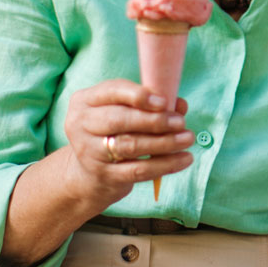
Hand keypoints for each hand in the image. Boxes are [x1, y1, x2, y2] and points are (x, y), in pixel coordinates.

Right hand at [63, 79, 193, 205]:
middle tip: (180, 122)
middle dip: (154, 120)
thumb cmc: (112, 132)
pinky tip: (184, 159)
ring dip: (164, 142)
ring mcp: (89, 152)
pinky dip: (164, 164)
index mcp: (84, 101)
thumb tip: (180, 104)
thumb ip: (148, 105)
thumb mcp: (122, 112)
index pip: (111, 91)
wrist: (89, 174)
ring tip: (187, 138)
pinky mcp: (104, 175)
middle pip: (119, 119)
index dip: (138, 95)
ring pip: (130, 145)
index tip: (164, 102)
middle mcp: (80, 124)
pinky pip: (138, 170)